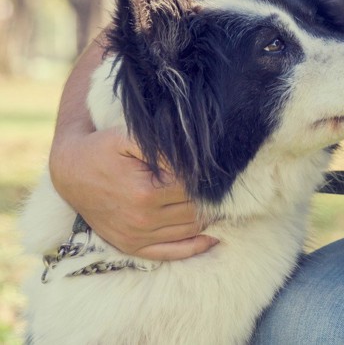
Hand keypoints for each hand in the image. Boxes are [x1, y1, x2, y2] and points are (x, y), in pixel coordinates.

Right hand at [49, 128, 217, 259]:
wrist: (70, 171)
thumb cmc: (103, 149)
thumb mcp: (130, 138)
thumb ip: (164, 148)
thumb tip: (196, 160)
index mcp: (146, 193)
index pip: (195, 189)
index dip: (210, 179)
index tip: (220, 171)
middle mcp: (143, 220)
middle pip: (196, 211)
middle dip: (214, 198)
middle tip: (226, 186)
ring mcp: (137, 236)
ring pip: (190, 231)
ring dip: (210, 219)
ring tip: (222, 203)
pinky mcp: (132, 246)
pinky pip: (173, 252)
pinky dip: (197, 246)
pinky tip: (214, 235)